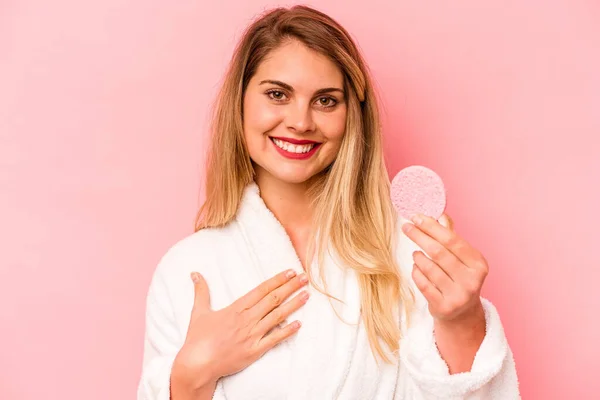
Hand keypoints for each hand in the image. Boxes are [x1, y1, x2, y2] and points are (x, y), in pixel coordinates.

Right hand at [172, 269, 308, 390]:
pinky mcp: (255, 350)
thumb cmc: (198, 339)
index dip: (277, 280)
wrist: (198, 364)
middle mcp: (247, 319)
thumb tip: (195, 274)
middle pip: (273, 299)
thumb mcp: (199, 312)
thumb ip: (201, 291)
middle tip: (304, 277)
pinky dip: (287, 331)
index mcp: (236, 308)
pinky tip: (299, 324)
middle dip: (290, 287)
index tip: (289, 271)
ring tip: (306, 295)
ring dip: (293, 305)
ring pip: (277, 316)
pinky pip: (275, 339)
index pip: (261, 290)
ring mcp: (252, 335)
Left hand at [401, 213, 487, 322]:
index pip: (452, 240)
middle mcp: (471, 280)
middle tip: (406, 227)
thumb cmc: (459, 278)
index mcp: (478, 264)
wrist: (462, 313)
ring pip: (428, 268)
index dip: (432, 227)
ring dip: (417, 257)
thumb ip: (451, 237)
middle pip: (438, 252)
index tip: (416, 217)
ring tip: (416, 254)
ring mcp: (458, 295)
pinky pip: (422, 283)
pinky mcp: (444, 306)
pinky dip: (416, 272)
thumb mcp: (462, 258)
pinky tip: (416, 268)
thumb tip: (440, 215)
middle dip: (419, 236)